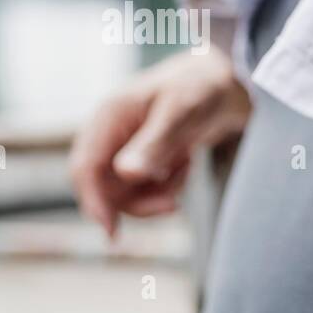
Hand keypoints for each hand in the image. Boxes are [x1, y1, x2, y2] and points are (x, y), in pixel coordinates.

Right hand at [69, 50, 250, 237]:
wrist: (228, 80)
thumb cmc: (202, 88)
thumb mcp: (181, 115)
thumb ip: (154, 144)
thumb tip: (126, 174)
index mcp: (109, 117)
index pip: (85, 167)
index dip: (93, 201)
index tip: (112, 232)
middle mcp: (111, 133)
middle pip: (104, 187)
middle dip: (137, 201)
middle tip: (173, 205)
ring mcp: (127, 145)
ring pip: (127, 191)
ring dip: (157, 192)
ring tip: (184, 169)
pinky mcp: (145, 155)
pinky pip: (147, 186)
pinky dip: (168, 185)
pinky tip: (186, 163)